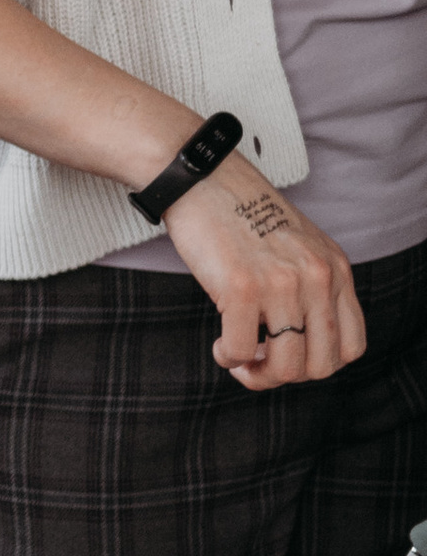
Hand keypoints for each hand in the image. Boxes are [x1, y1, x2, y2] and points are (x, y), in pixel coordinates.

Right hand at [166, 158, 363, 384]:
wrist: (205, 179)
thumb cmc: (243, 215)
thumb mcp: (300, 247)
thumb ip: (313, 285)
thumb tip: (300, 342)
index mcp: (336, 270)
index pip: (350, 347)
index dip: (318, 363)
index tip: (289, 354)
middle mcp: (317, 278)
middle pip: (320, 365)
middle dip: (286, 376)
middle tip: (259, 362)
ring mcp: (281, 284)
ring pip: (284, 367)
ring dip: (257, 375)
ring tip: (238, 358)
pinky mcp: (242, 288)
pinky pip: (242, 350)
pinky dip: (229, 357)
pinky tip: (220, 344)